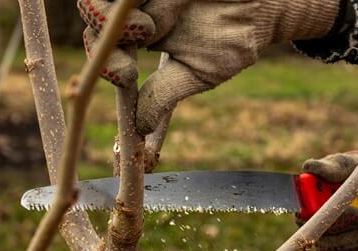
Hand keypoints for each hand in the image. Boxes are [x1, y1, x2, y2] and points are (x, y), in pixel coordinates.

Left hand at [79, 0, 340, 134]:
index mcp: (133, 40)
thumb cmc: (227, 41)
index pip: (103, 50)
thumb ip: (162, 98)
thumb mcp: (193, 75)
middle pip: (95, 15)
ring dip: (116, 12)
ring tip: (147, 26)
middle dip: (105, 30)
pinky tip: (142, 6)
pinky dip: (130, 1)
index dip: (106, 63)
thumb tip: (140, 130)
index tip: (129, 75)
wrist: (262, 9)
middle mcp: (132, 12)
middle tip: (139, 37)